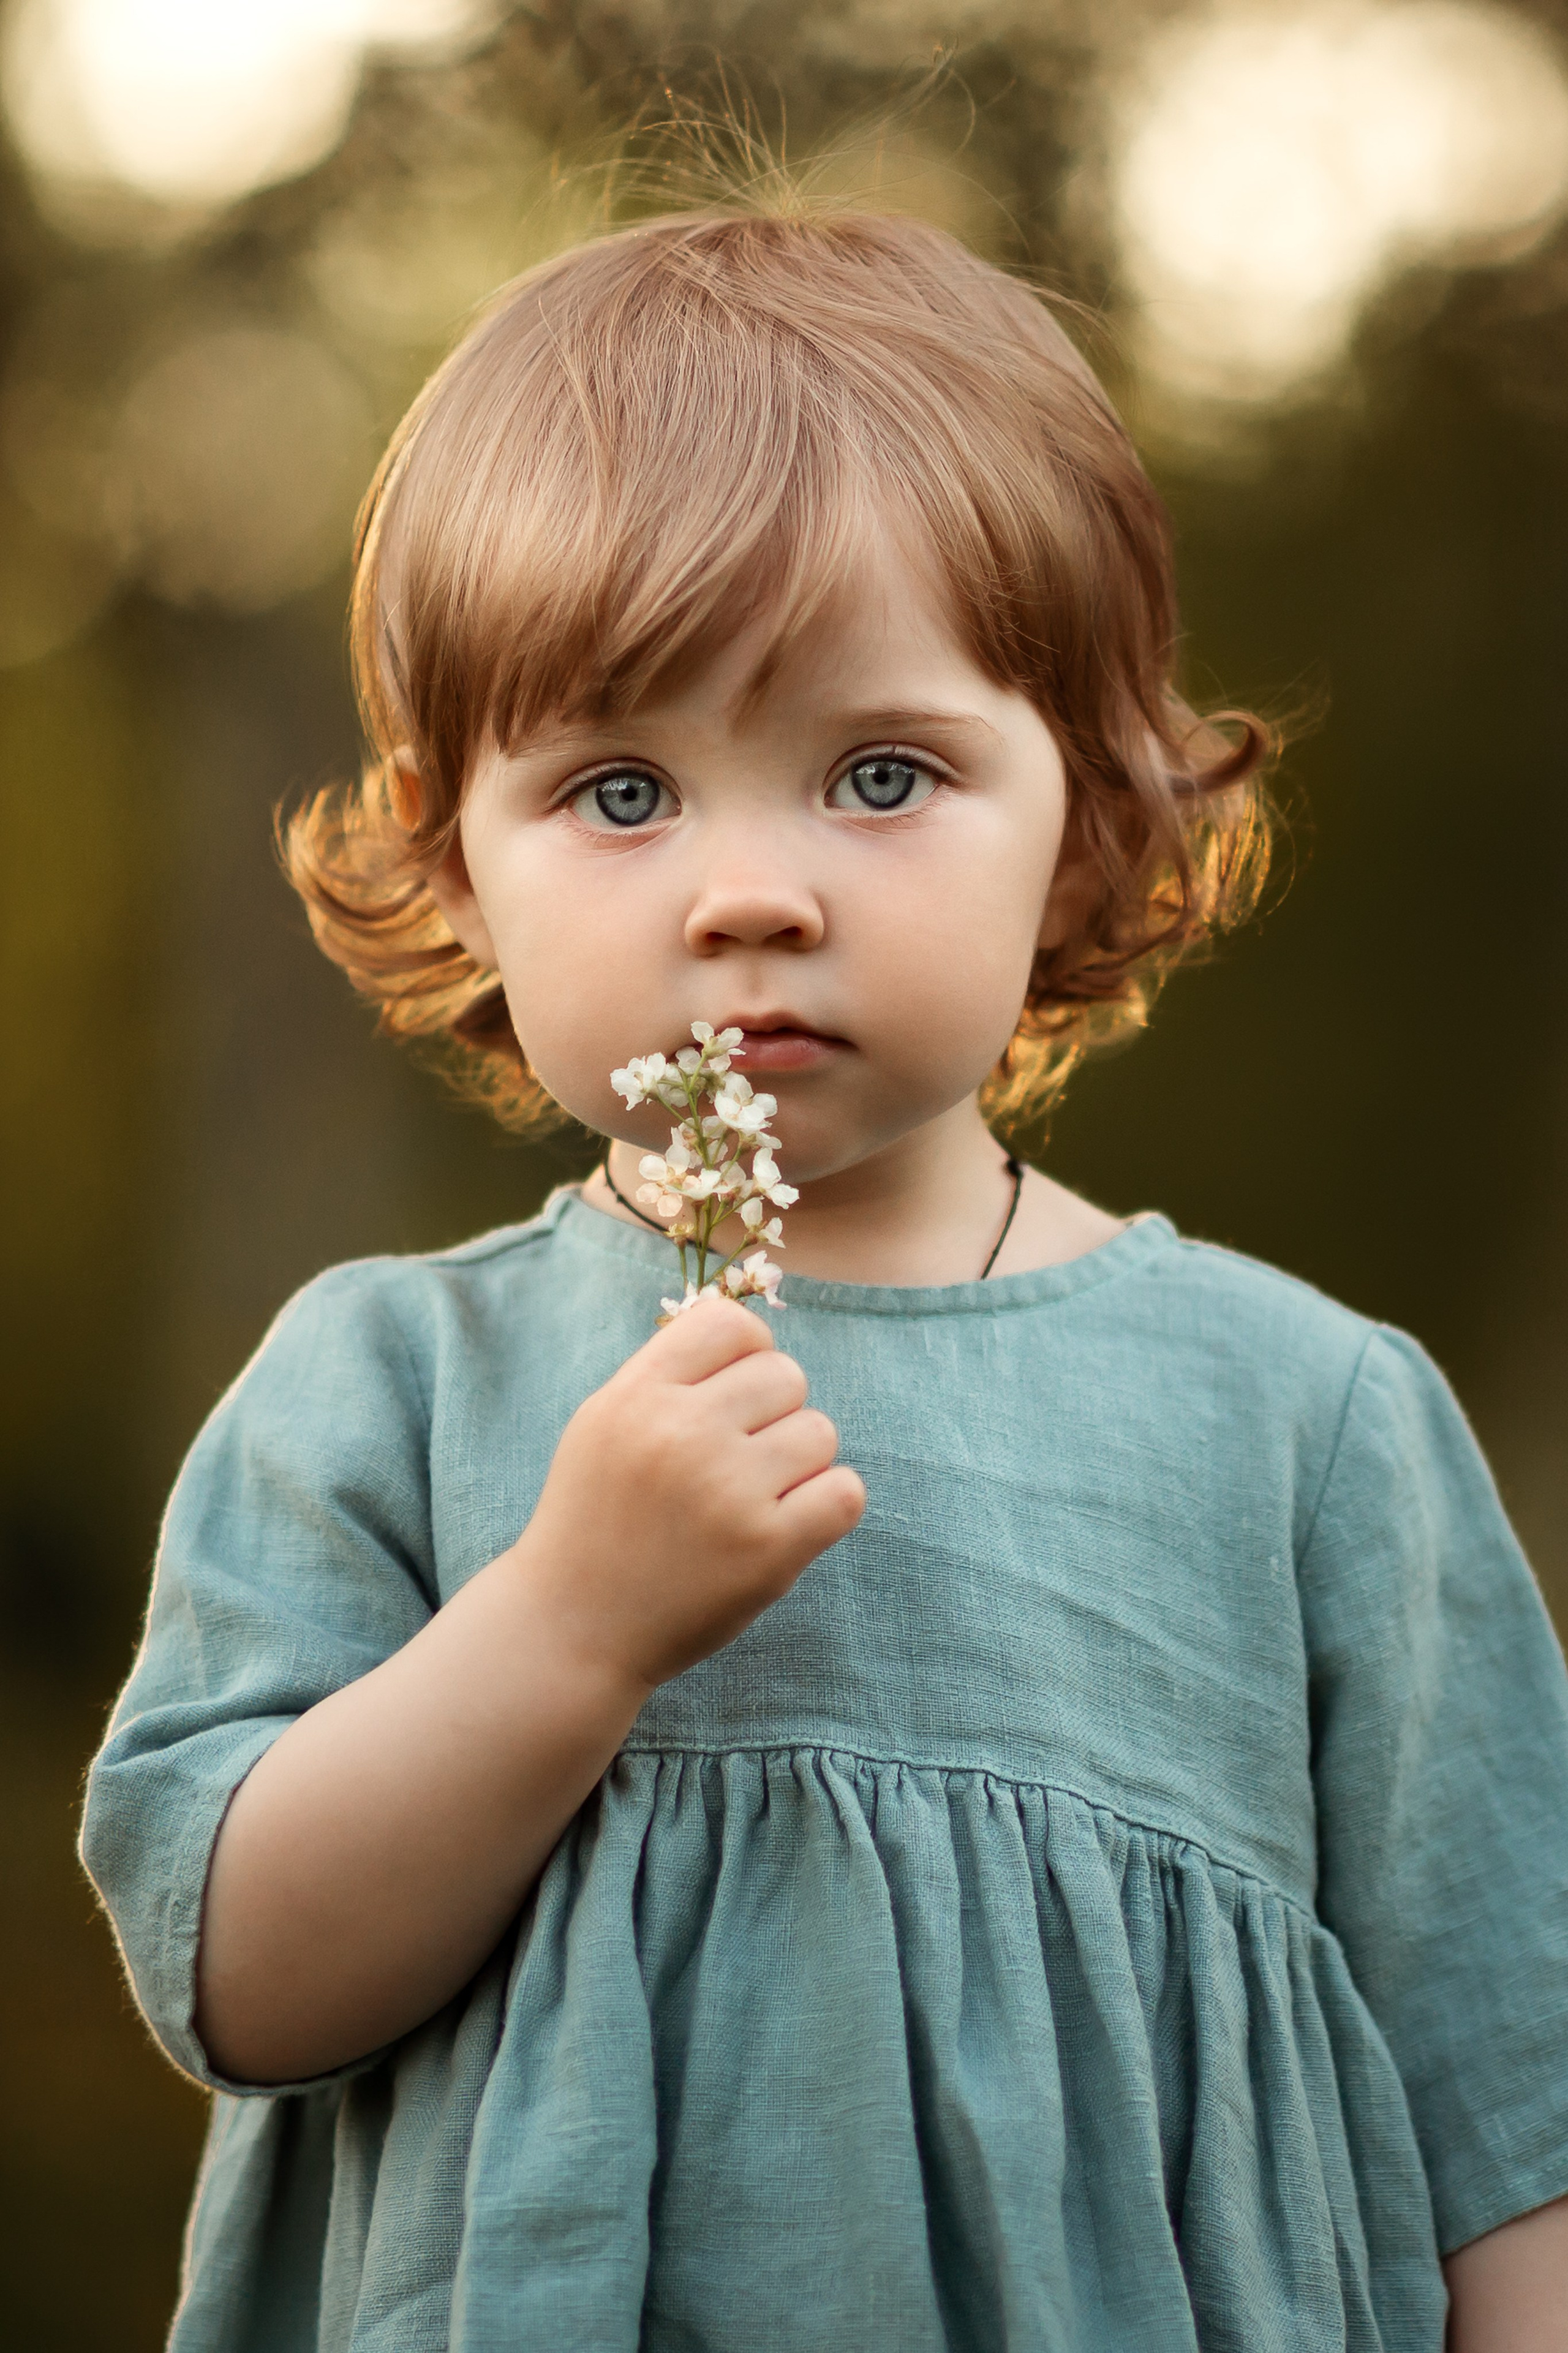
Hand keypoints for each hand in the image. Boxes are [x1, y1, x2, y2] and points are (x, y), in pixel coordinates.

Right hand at [515, 1296, 865, 1694]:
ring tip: (751, 1499)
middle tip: (738, 1461)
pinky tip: (788, 1523)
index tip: (734, 1397)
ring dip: (799, 1464)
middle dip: (773, 1414)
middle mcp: (680, 1434)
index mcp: (636, 1396)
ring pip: (820, 1432)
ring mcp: (727, 1492)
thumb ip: (669, 1374)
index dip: (748, 1356)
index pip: (732, 1324)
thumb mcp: (605, 1425)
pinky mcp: (767, 1550)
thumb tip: (752, 1334)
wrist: (571, 1628)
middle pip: (785, 1375)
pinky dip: (827, 1505)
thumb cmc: (597, 1519)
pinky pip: (845, 1492)